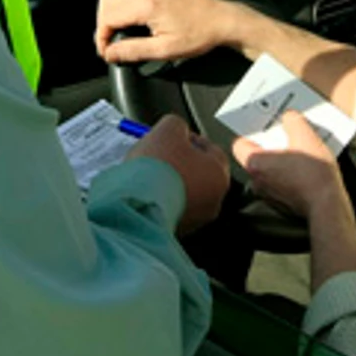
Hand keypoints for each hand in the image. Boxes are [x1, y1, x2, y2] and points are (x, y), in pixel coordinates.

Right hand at [95, 0, 248, 63]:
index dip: (101, 36)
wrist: (221, 20)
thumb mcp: (165, 50)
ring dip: (110, 3)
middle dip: (103, 23)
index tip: (106, 50)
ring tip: (116, 21)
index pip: (108, 17)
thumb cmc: (199, 34)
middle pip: (107, 0)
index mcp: (147, 3)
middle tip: (110, 40)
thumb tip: (110, 53)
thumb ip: (133, 51)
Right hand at [128, 115, 230, 233]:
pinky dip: (161, 199)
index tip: (175, 137)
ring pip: (184, 192)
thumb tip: (177, 129)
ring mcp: (195, 219)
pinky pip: (170, 208)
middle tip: (161, 154)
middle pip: (199, 173)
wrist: (137, 203)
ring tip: (149, 174)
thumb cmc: (157, 168)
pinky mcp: (176, 230)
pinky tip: (145, 191)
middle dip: (181, 162)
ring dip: (170, 182)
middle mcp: (213, 200)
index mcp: (219, 174)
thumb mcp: (168, 129)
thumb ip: (177, 125)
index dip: (191, 139)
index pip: (211, 150)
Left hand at [233, 112, 348, 220]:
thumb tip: (289, 118)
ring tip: (302, 153)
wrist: (327, 204)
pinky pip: (282, 183)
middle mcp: (257, 181)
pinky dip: (291, 176)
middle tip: (288, 137)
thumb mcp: (306, 135)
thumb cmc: (313, 175)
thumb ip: (293, 120)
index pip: (239, 144)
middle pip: (258, 156)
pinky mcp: (283, 204)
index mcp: (255, 163)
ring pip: (271, 171)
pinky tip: (307, 169)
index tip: (264, 129)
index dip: (253, 133)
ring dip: (283, 162)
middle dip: (273, 146)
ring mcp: (269, 195)